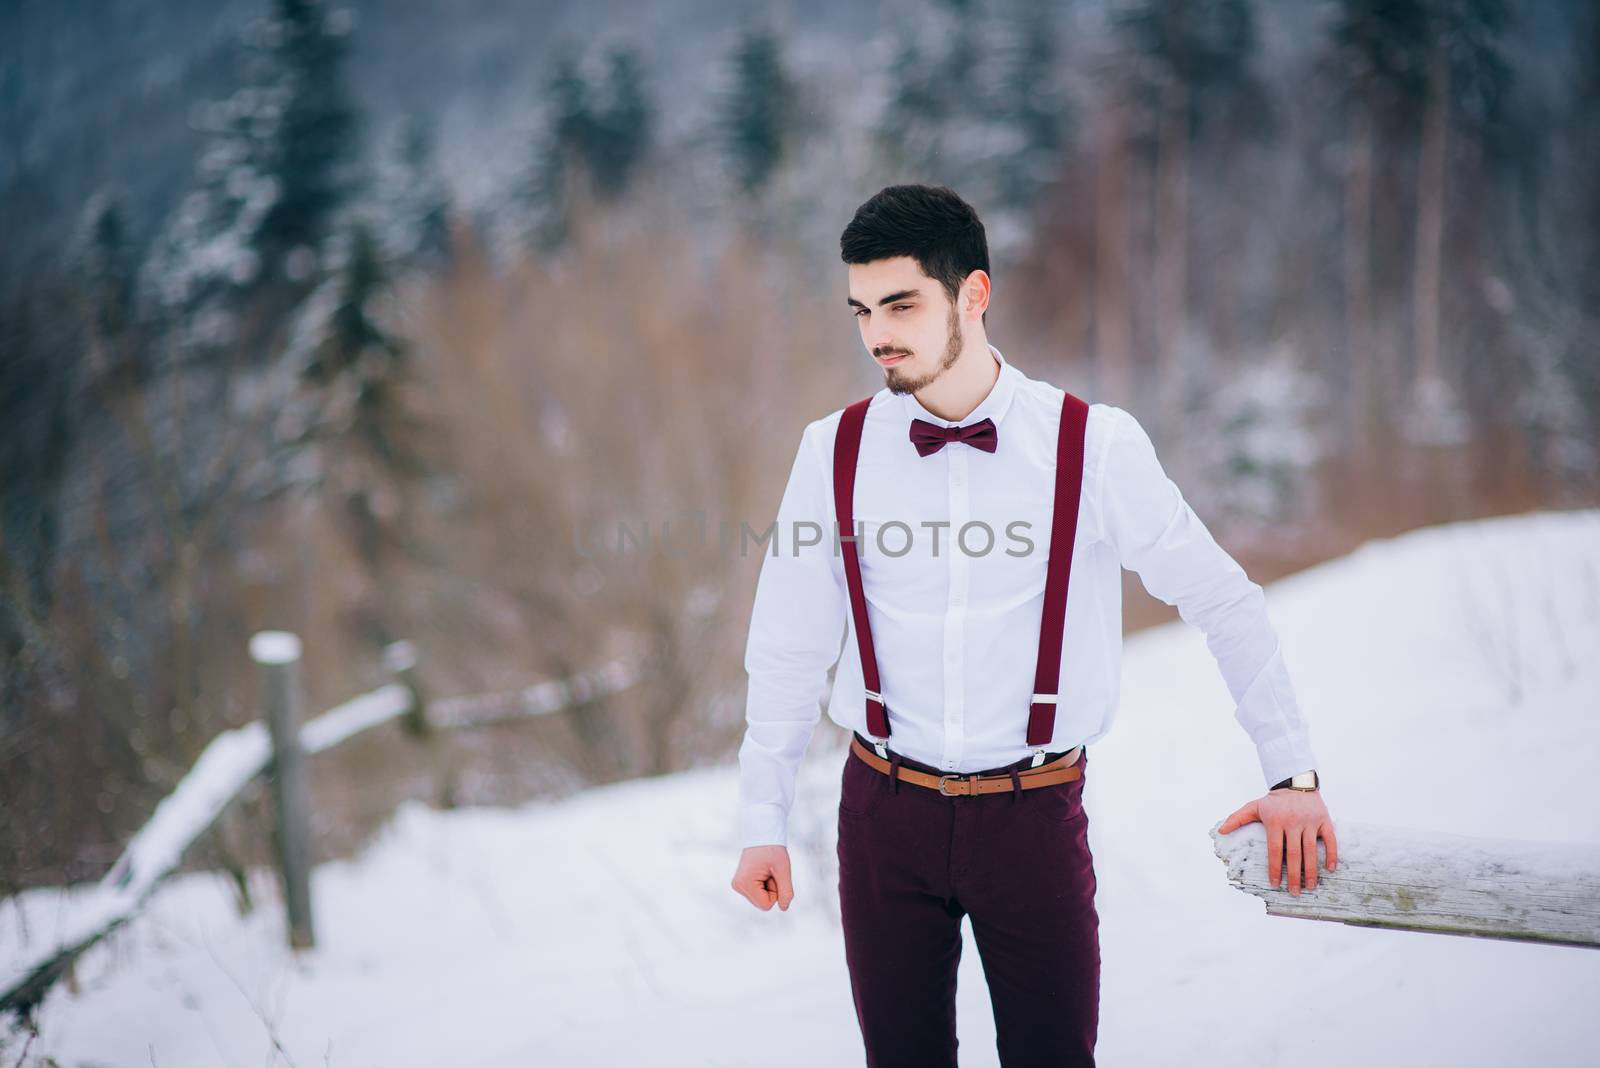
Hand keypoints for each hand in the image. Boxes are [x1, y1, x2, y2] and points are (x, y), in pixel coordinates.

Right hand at [731, 845, 794, 910]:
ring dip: (768, 886)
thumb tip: (784, 908)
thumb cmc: (772, 849)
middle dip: (771, 889)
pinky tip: (762, 871)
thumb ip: (786, 890)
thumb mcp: (783, 869)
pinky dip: (764, 884)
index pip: (766, 905)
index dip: (776, 892)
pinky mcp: (741, 883)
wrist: (762, 834)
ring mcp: (738, 885)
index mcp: (744, 883)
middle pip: (762, 903)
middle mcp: (738, 886)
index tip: (773, 874)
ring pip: (760, 899)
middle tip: (770, 870)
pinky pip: (758, 893)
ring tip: (766, 869)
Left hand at [1218, 789, 1338, 895]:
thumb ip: (1237, 818)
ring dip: (1312, 871)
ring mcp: (1310, 821)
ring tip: (1310, 886)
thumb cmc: (1275, 800)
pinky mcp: (1324, 820)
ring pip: (1311, 850)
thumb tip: (1221, 830)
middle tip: (1294, 892)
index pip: (1274, 850)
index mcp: (1275, 821)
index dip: (1274, 868)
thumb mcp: (1254, 806)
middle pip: (1293, 854)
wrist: (1296, 783)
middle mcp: (1293, 822)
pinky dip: (1332, 855)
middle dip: (1294, 876)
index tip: (1274, 883)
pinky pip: (1330, 840)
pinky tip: (1330, 869)